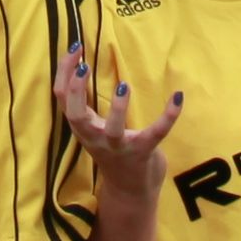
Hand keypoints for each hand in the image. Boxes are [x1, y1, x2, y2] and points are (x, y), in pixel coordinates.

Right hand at [54, 34, 185, 184]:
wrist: (130, 191)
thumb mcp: (92, 127)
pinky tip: (178, 97)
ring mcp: (119, 147)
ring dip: (118, 108)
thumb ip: (86, 106)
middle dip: (76, 88)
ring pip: (112, 129)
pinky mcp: (143, 153)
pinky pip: (156, 134)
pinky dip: (168, 116)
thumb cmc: (112, 151)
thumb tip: (83, 66)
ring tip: (123, 85)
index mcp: (83, 127)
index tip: (76, 49)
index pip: (62, 98)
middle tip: (84, 65)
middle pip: (75, 114)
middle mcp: (95, 137)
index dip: (64, 72)